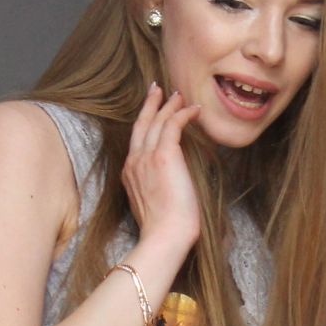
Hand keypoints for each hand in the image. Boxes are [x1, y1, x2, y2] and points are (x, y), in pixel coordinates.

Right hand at [122, 85, 202, 253]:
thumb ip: (156, 190)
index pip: (137, 141)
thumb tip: (171, 187)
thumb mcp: (153, 206)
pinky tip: (195, 109)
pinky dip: (184, 113)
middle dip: (150, 104)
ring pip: (157, 121)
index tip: (151, 112)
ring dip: (169, 105)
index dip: (145, 123)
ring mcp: (147, 157)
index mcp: (130, 174)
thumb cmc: (164, 230)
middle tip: (157, 89)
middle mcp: (134, 162)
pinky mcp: (164, 156)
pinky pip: (173, 124)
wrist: (164, 236)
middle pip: (141, 124)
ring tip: (179, 95)